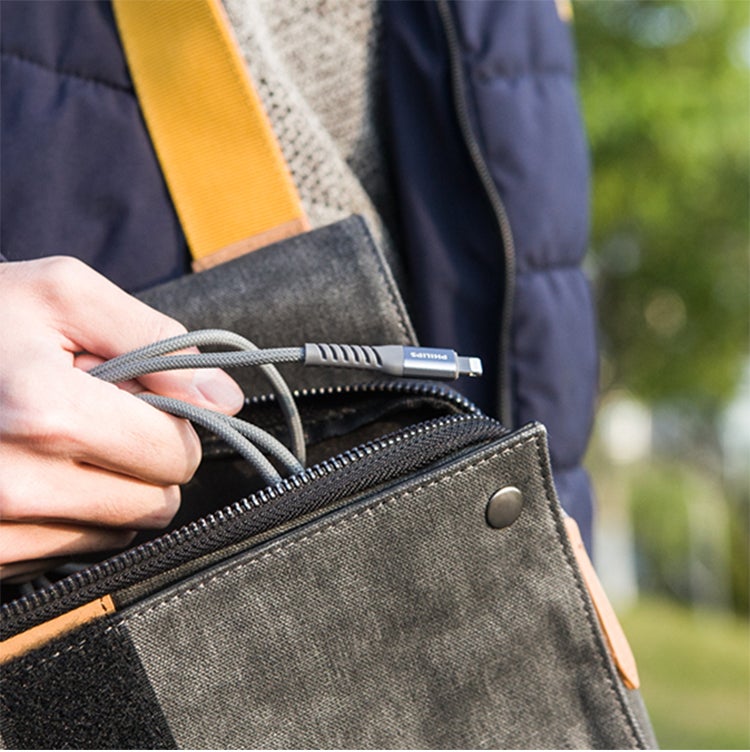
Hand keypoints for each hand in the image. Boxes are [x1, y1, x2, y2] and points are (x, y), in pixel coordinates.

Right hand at [0, 257, 244, 579]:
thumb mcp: (65, 295)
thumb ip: (160, 343)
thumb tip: (225, 399)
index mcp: (43, 413)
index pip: (174, 453)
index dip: (174, 422)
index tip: (144, 398)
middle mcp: (12, 485)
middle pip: (153, 502)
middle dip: (144, 457)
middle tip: (95, 412)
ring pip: (116, 531)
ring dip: (107, 486)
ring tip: (55, 436)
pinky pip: (69, 551)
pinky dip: (68, 512)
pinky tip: (32, 468)